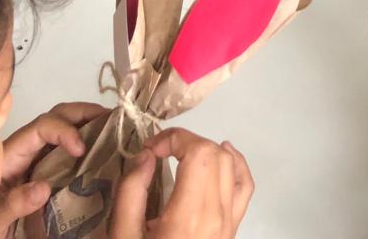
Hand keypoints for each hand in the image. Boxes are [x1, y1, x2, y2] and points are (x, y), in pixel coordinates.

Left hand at [0, 103, 105, 238]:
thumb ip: (12, 205)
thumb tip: (43, 187)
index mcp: (12, 154)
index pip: (42, 126)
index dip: (65, 130)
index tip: (81, 149)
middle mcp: (27, 148)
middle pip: (57, 115)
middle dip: (84, 112)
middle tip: (111, 120)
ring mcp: (38, 156)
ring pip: (65, 125)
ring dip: (89, 122)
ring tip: (113, 128)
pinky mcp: (47, 168)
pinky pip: (69, 146)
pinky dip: (89, 139)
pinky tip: (103, 148)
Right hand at [110, 129, 252, 238]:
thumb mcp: (122, 236)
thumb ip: (132, 191)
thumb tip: (147, 155)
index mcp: (190, 217)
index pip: (199, 153)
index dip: (175, 139)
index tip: (150, 150)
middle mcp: (217, 216)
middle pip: (215, 155)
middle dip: (187, 143)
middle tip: (159, 154)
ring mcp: (230, 224)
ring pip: (231, 166)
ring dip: (207, 150)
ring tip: (182, 154)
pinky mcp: (233, 229)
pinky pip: (244, 186)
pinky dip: (236, 164)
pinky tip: (223, 154)